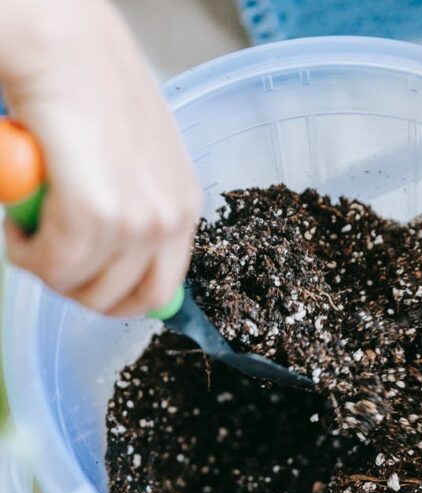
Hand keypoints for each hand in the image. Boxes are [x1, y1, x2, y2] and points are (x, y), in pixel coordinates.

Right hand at [0, 0, 201, 314]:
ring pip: (79, 286)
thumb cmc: (88, 88)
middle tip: (47, 253)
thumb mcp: (134, 161)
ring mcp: (135, 221)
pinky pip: (51, 266)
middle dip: (75, 287)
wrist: (61, 43)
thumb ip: (135, 207)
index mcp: (182, 205)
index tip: (82, 281)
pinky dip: (24, 251)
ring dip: (44, 266)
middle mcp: (167, 218)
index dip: (114, 297)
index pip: (160, 290)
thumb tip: (118, 261)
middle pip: (120, 300)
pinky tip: (17, 220)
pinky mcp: (93, 216)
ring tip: (29, 226)